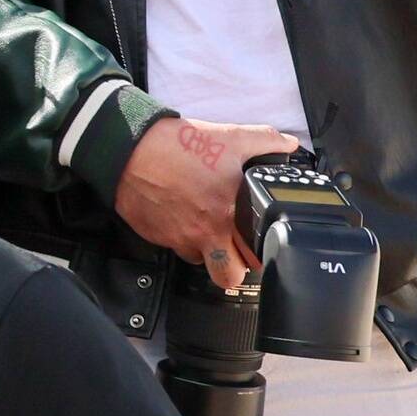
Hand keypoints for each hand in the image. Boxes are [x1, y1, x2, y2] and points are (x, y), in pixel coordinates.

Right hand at [112, 115, 303, 292]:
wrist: (128, 149)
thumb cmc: (177, 147)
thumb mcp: (231, 137)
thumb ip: (266, 141)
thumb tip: (287, 146)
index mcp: (226, 217)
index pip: (251, 262)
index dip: (258, 255)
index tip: (256, 243)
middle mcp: (201, 235)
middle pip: (225, 278)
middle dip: (231, 266)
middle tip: (233, 245)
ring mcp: (175, 238)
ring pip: (197, 258)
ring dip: (203, 246)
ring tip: (202, 218)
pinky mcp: (153, 234)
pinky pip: (172, 243)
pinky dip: (177, 231)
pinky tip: (178, 208)